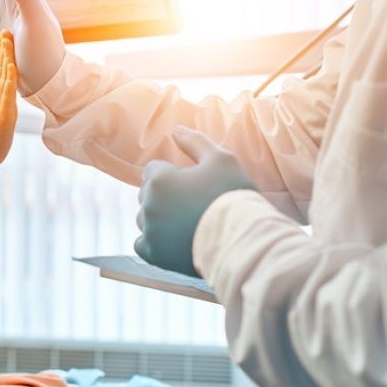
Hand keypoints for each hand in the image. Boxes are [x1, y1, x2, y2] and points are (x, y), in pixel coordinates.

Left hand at [134, 126, 255, 276]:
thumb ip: (195, 142)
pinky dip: (154, 241)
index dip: (173, 174)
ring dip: (159, 217)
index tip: (193, 183)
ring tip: (188, 222)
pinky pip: (142, 244)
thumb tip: (175, 130)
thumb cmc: (233, 196)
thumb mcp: (221, 159)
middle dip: (164, 195)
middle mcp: (148, 205)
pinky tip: (172, 239)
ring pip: (145, 219)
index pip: (153, 169)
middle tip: (194, 203)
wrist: (243, 241)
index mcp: (159, 179)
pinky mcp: (155, 255)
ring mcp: (150, 231)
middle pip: (148, 194)